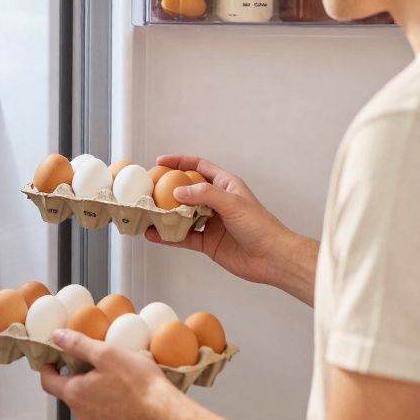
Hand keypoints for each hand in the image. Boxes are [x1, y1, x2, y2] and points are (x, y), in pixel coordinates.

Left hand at [39, 329, 184, 419]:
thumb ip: (78, 344)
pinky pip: (105, 415)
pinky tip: (126, 394)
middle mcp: (82, 414)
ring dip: (95, 390)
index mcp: (75, 394)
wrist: (166, 416)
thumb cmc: (139, 386)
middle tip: (94, 362)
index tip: (54, 359)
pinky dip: (110, 404)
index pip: (48, 382)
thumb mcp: (106, 354)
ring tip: (115, 377)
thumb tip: (58, 337)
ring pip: (88, 404)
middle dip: (77, 376)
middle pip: (70, 392)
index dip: (48, 368)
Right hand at [146, 155, 297, 287]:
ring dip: (165, 214)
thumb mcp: (232, 202)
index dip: (180, 162)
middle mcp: (216, 202)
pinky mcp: (207, 242)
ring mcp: (211, 222)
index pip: (199, 167)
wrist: (271, 257)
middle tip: (149, 189)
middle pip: (187, 191)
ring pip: (182, 215)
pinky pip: (183, 237)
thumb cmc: (260, 225)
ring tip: (147, 212)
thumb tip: (178, 191)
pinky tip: (155, 234)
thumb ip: (204, 194)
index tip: (160, 162)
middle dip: (167, 189)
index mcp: (225, 185)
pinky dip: (169, 236)